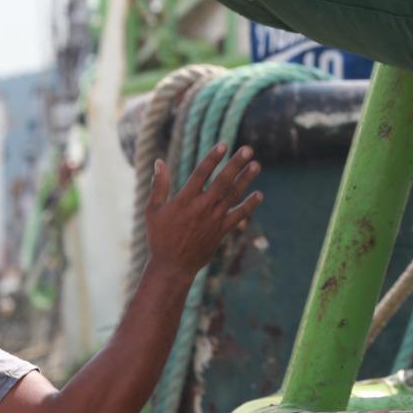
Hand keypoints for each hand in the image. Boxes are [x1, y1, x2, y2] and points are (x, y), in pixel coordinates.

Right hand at [144, 145, 262, 278]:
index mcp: (184, 200)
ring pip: (233, 195)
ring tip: (257, 165)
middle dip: (236, 164)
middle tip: (248, 149)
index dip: (213, 158)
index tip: (224, 145)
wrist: (172, 267)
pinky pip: (238, 216)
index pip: (201, 174)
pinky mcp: (221, 231)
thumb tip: (159, 162)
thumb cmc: (160, 237)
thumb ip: (158, 186)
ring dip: (245, 180)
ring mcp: (213, 219)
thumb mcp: (153, 210)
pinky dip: (249, 206)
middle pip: (222, 181)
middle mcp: (201, 207)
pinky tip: (259, 195)